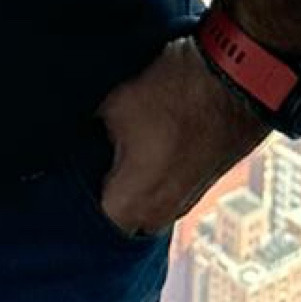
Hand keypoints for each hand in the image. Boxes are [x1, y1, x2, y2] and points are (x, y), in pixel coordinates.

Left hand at [91, 31, 272, 237]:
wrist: (235, 80)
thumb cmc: (175, 95)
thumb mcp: (113, 106)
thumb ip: (91, 132)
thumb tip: (82, 135)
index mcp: (131, 205)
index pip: (90, 221)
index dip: (75, 197)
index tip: (65, 175)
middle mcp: (159, 215)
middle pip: (119, 216)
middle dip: (105, 192)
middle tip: (90, 159)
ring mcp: (184, 203)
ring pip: (145, 203)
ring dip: (133, 183)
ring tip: (120, 147)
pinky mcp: (201, 186)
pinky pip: (167, 189)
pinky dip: (156, 173)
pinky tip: (148, 143)